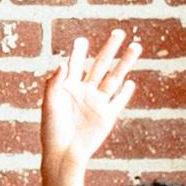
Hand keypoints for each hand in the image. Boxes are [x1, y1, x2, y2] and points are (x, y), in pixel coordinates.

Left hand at [38, 32, 139, 164]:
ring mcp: (97, 102)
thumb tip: (63, 63)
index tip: (82, 40)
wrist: (64, 153)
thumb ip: (55, 83)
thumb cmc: (52, 130)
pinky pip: (118, 100)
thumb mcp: (50, 104)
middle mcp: (84, 92)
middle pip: (100, 65)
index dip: (79, 52)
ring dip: (125, 63)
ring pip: (114, 78)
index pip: (76, 64)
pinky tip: (130, 82)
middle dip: (110, 49)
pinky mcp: (107, 115)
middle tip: (118, 32)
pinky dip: (125, 92)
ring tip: (136, 47)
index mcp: (68, 88)